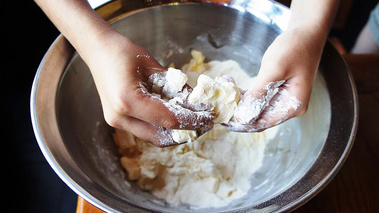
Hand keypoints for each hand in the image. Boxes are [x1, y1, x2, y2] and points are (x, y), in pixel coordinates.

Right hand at [83, 31, 213, 145]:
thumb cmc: (122, 52)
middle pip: (161, 137)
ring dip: (174, 132)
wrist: (97, 50)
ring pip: (153, 137)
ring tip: (193, 122)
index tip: (209, 117)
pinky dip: (162, 127)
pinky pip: (145, 130)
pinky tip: (176, 118)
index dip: (193, 120)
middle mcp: (120, 118)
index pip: (169, 120)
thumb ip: (175, 87)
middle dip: (185, 133)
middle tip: (204, 125)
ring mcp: (116, 121)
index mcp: (128, 102)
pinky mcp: (117, 120)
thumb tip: (197, 101)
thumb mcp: (154, 67)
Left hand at [224, 27, 322, 131]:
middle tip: (220, 104)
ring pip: (257, 109)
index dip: (242, 123)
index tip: (223, 119)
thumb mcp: (274, 69)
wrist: (307, 32)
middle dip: (239, 112)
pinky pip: (259, 99)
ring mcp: (285, 100)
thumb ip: (258, 93)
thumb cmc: (294, 48)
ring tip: (224, 91)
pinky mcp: (279, 92)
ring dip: (240, 102)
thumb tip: (242, 116)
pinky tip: (233, 86)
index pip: (263, 123)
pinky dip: (246, 95)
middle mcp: (290, 107)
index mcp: (293, 106)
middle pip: (260, 118)